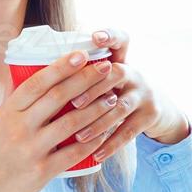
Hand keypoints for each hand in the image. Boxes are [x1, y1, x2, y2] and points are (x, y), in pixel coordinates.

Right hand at [0, 50, 122, 191]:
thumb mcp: (0, 122)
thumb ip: (18, 101)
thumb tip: (35, 72)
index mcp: (8, 112)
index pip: (37, 82)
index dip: (61, 66)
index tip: (82, 54)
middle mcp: (18, 128)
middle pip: (57, 97)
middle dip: (86, 80)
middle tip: (107, 68)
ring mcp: (30, 150)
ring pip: (70, 123)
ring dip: (96, 109)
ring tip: (113, 97)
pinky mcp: (42, 172)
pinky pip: (74, 153)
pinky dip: (93, 141)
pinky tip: (106, 132)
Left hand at [66, 28, 190, 160]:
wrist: (155, 109)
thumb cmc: (114, 93)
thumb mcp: (104, 78)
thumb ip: (81, 74)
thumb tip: (37, 72)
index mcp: (119, 59)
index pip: (120, 39)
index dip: (110, 36)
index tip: (95, 37)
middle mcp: (133, 73)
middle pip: (116, 73)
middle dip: (94, 87)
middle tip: (73, 102)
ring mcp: (144, 94)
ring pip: (120, 107)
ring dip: (98, 122)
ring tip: (78, 136)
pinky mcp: (150, 115)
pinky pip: (129, 131)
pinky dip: (112, 144)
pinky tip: (97, 155)